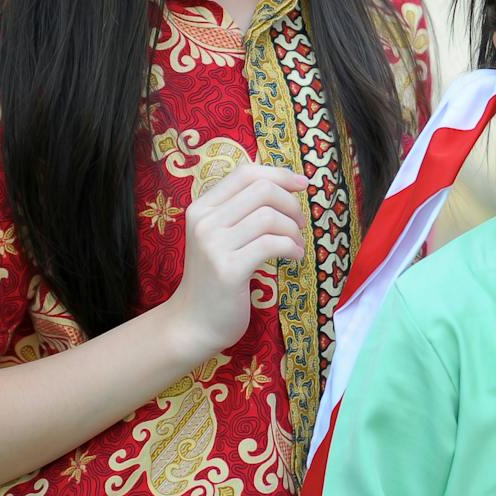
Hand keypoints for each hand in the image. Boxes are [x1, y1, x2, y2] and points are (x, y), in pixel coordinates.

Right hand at [163, 164, 307, 358]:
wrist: (194, 322)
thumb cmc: (215, 277)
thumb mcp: (220, 237)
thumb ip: (240, 211)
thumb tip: (283, 183)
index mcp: (201, 207)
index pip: (245, 173)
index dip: (279, 174)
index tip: (302, 184)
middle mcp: (204, 221)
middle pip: (262, 190)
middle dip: (291, 203)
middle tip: (300, 223)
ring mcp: (214, 245)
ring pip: (269, 217)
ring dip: (293, 229)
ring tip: (296, 244)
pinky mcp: (228, 270)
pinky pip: (271, 244)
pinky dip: (291, 247)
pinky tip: (294, 257)